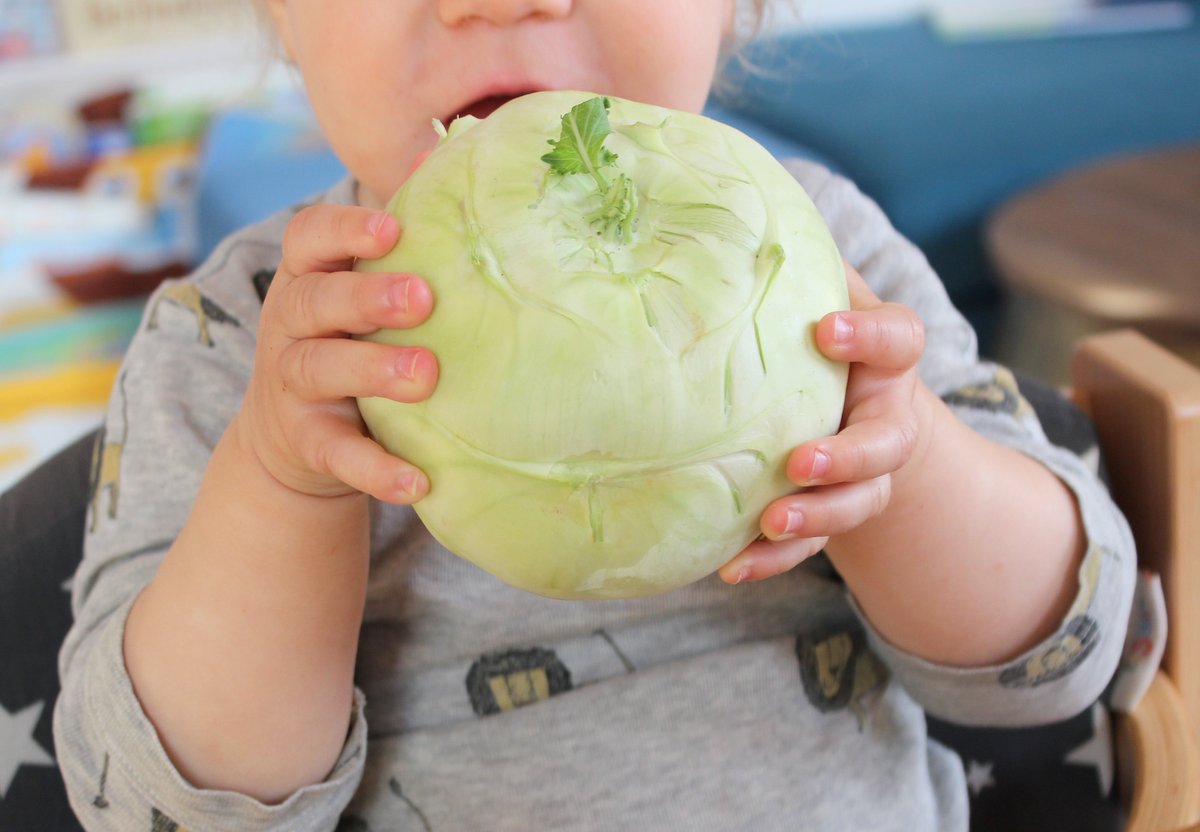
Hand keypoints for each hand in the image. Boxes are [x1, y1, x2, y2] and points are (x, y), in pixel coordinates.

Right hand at [234, 204, 437, 503]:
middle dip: (365, 296)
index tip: (394, 228)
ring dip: (372, 370)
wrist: (293, 441)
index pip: (308, 238)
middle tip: (423, 297)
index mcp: (308, 279)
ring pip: (320, 369)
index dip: (345, 230)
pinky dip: (377, 470)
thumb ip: (397, 245)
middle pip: (313, 302)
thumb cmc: (349, 342)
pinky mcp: (306, 443)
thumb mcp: (359, 294)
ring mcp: (292, 387)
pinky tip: (419, 481)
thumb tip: (453, 163)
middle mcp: (290, 326)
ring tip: (426, 376)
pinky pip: (339, 455)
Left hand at [719, 261, 926, 583]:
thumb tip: (726, 192)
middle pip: (888, 443)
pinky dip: (774, 558)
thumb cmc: (813, 335)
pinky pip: (813, 544)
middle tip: (801, 461)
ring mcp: (865, 472)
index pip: (899, 339)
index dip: (869, 336)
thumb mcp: (807, 290)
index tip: (824, 329)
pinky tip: (731, 566)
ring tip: (771, 523)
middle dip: (849, 456)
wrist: (845, 402)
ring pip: (860, 503)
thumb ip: (783, 256)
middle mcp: (885, 415)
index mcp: (884, 355)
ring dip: (817, 517)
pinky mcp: (833, 512)